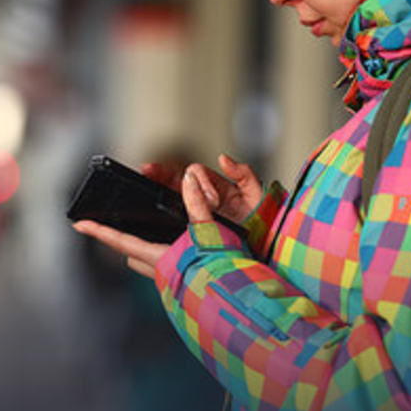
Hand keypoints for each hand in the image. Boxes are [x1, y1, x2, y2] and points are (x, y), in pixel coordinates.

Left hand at [73, 166, 213, 278]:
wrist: (241, 302)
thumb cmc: (226, 271)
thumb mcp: (211, 232)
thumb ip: (198, 204)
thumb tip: (188, 179)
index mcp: (160, 258)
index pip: (121, 242)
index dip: (99, 231)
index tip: (79, 224)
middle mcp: (162, 273)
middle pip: (132, 255)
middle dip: (125, 242)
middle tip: (120, 227)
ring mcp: (173, 283)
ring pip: (148, 264)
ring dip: (146, 251)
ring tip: (152, 236)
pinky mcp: (185, 288)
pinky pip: (166, 270)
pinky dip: (167, 258)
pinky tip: (181, 251)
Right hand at [142, 154, 262, 223]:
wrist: (265, 251)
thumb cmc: (263, 223)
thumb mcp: (256, 196)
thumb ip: (243, 174)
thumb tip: (223, 159)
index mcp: (216, 186)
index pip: (192, 172)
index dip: (188, 174)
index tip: (174, 178)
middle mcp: (203, 198)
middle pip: (175, 181)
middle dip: (159, 174)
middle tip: (146, 171)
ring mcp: (196, 213)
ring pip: (170, 199)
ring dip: (157, 190)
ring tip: (145, 185)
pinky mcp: (193, 231)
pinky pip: (171, 223)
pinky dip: (159, 219)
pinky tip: (148, 220)